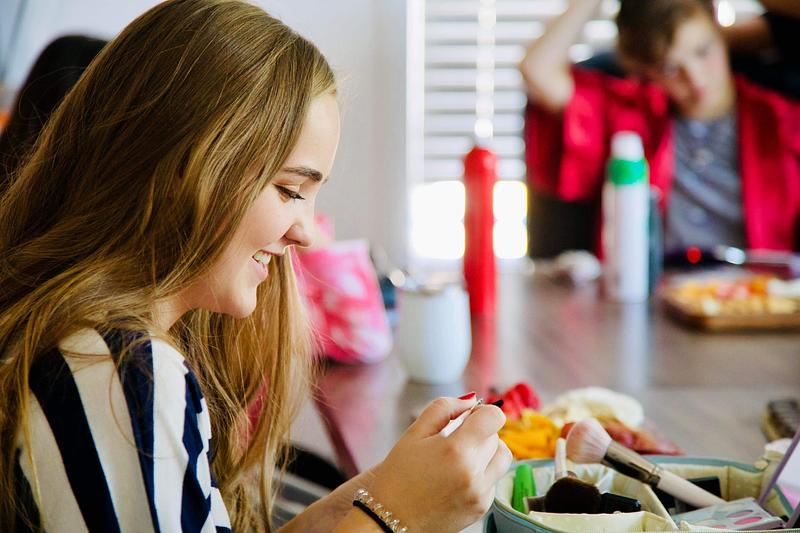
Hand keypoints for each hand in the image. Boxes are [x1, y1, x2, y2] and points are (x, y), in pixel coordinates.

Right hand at [366, 397, 511, 532]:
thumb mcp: (413, 434)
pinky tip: (457, 478)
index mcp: (455, 450)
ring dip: (487, 452)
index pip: (494, 417)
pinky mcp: (482, 508)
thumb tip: (471, 400)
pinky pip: (493, 480)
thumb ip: (443, 408)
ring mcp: (480, 494)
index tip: (469, 417)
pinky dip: (481, 473)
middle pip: (496, 437)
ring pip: (502, 458)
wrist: (389, 521)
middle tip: (454, 440)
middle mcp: (473, 473)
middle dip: (479, 432)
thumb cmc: (397, 477)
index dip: (482, 412)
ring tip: (462, 457)